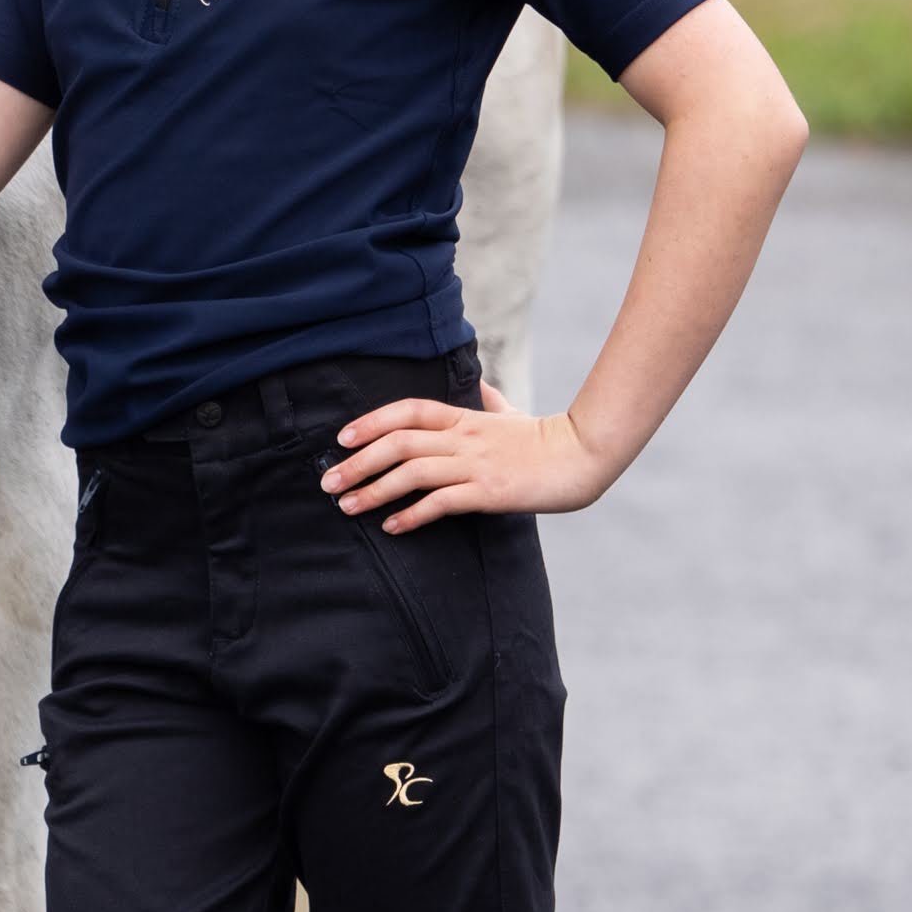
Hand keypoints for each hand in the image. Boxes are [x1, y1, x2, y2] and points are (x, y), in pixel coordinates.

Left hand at [321, 380, 617, 531]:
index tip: (341, 440)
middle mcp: (463, 438)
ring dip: (374, 490)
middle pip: (398, 443)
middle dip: (357, 462)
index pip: (407, 411)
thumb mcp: (512, 413)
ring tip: (348, 506)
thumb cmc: (545, 438)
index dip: (370, 422)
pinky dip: (411, 514)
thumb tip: (481, 386)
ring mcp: (475, 464)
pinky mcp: (489, 492)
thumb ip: (489, 401)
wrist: (583, 457)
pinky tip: (391, 525)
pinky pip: (441, 502)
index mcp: (465, 417)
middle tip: (328, 483)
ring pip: (412, 472)